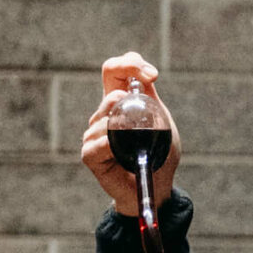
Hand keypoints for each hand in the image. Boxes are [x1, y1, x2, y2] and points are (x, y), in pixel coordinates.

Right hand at [80, 53, 180, 217]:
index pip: (116, 69)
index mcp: (121, 101)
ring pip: (104, 116)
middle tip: (148, 102)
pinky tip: (121, 154)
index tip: (152, 76)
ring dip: (124, 126)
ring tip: (136, 144)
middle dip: (130, 87)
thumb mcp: (162, 124)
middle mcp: (104, 113)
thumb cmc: (159, 156)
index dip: (131, 64)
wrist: (156, 188)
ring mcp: (95, 132)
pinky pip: (98, 143)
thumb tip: (145, 81)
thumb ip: (152, 102)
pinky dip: (111, 145)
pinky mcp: (90, 154)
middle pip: (109, 85)